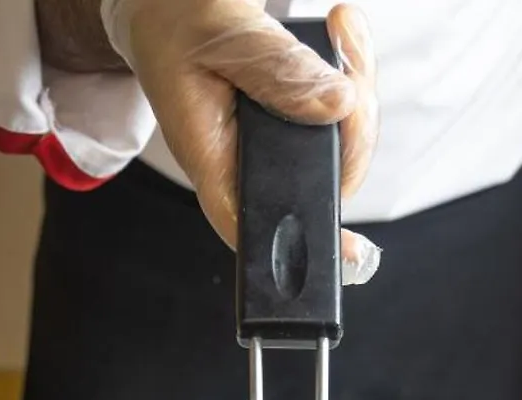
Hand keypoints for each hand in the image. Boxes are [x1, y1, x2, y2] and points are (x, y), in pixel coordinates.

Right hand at [102, 0, 381, 282]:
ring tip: (342, 27)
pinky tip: (342, 29)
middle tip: (346, 59)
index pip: (257, 219)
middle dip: (354, 124)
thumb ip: (275, 71)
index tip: (352, 252)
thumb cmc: (174, 19)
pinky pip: (341, 109)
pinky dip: (351, 68)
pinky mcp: (291, 114)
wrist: (163, 2)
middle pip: (322, 177)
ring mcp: (271, 139)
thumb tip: (336, 106)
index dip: (305, 243)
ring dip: (358, 87)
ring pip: (341, 141)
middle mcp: (245, 156)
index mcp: (210, 152)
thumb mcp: (221, 34)